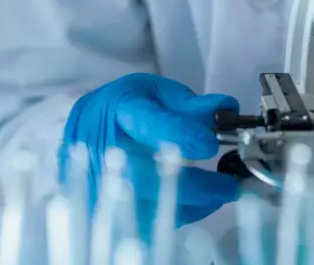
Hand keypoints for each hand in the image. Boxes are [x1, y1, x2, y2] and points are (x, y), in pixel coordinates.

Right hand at [59, 73, 239, 231]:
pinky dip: (178, 214)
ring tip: (219, 195)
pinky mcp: (104, 205)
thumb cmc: (123, 110)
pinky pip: (146, 221)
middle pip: (145, 174)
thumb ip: (190, 104)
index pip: (147, 123)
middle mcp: (105, 146)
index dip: (179, 134)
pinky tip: (198, 204)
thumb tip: (225, 110)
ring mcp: (102, 179)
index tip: (209, 143)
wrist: (85, 128)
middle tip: (228, 186)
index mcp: (120, 110)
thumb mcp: (155, 92)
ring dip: (190, 204)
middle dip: (193, 184)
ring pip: (146, 205)